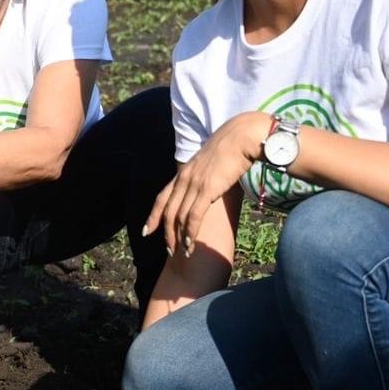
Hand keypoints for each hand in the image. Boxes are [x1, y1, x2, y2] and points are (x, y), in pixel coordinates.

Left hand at [144, 111, 266, 256]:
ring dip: (179, 238)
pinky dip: (190, 233)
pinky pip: (193, 216)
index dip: (153, 216)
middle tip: (169, 251)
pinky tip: (191, 244)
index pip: (161, 197)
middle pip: (167, 211)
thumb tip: (207, 186)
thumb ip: (204, 175)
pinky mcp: (207, 189)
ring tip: (183, 252)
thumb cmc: (231, 148)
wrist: (241, 137)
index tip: (147, 231)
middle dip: (166, 234)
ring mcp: (194, 184)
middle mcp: (184, 179)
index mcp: (183, 173)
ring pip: (178, 217)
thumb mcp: (210, 163)